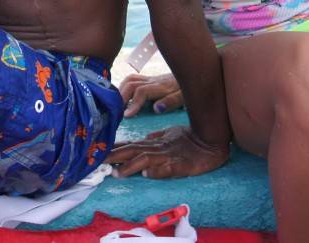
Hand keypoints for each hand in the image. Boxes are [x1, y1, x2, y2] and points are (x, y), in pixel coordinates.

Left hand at [106, 125, 229, 179]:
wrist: (211, 140)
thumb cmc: (190, 138)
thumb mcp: (169, 135)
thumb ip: (155, 137)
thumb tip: (142, 141)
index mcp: (154, 142)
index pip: (130, 145)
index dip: (114, 148)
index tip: (98, 152)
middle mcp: (157, 148)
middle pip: (132, 150)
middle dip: (114, 156)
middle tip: (98, 161)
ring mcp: (168, 156)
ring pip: (146, 159)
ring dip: (130, 166)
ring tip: (117, 172)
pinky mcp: (180, 165)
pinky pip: (167, 168)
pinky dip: (157, 171)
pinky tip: (147, 174)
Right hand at [119, 73, 182, 117]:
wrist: (192, 72)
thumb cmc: (188, 89)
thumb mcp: (185, 97)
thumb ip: (172, 102)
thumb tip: (156, 109)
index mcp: (161, 87)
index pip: (142, 92)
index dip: (133, 104)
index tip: (126, 116)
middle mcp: (153, 81)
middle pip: (131, 84)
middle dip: (121, 97)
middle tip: (115, 112)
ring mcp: (150, 79)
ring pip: (129, 80)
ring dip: (120, 92)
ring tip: (116, 106)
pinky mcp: (148, 79)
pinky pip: (132, 80)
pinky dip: (124, 88)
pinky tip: (122, 97)